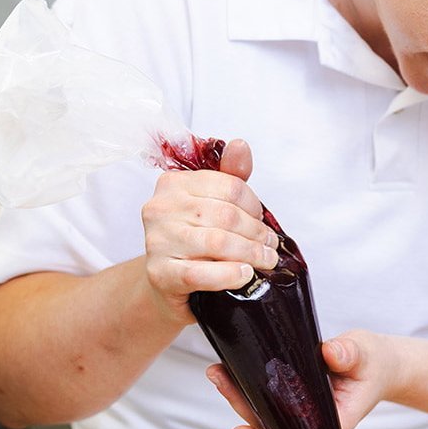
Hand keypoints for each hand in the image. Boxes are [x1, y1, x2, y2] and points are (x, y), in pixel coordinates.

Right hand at [139, 139, 279, 324]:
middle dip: (256, 233)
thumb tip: (240, 145)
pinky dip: (229, 274)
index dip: (253, 205)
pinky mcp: (160, 274)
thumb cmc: (193, 241)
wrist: (166, 283)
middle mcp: (160, 208)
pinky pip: (201, 273)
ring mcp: (157, 242)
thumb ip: (229, 176)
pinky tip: (244, 275)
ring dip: (250, 254)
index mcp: (173, 183)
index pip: (228, 186)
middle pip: (225, 215)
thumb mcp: (211, 204)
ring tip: (265, 261)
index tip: (262, 220)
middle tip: (270, 246)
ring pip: (217, 243)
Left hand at [208, 330, 400, 428]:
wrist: (377, 361)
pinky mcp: (292, 397)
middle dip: (243, 409)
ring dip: (238, 396)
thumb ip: (349, 354)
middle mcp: (311, 424)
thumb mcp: (365, 355)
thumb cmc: (373, 364)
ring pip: (264, 414)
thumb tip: (331, 353)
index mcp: (332, 425)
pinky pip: (267, 399)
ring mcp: (299, 412)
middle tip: (222, 381)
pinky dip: (247, 386)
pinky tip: (230, 371)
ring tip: (218, 373)